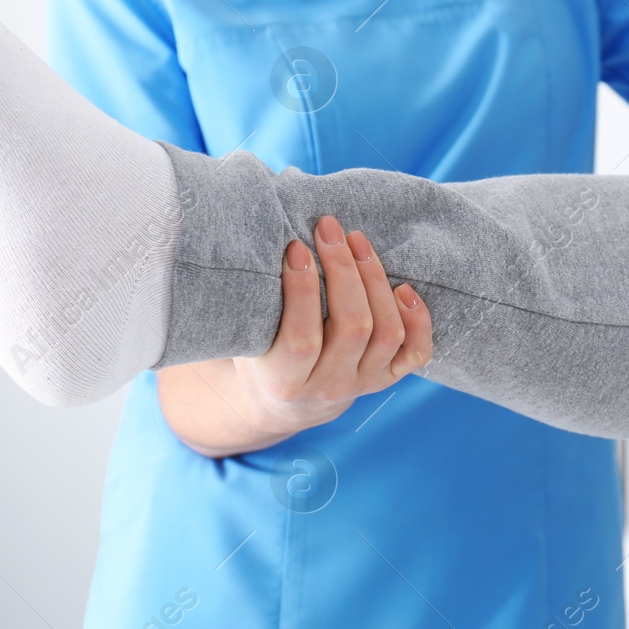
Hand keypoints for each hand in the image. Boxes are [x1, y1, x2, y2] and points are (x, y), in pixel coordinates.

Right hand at [156, 216, 431, 455]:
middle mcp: (326, 388)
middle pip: (352, 328)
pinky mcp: (384, 379)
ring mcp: (361, 385)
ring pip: (387, 333)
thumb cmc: (250, 351)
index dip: (304, 289)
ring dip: (377, 280)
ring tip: (357, 240)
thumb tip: (211, 225)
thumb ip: (232, 296)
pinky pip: (416, 354)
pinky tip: (404, 288)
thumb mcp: (233, 334)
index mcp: (281, 381)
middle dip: (344, 270)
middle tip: (329, 227)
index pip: (300, 337)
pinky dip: (418, 321)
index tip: (296, 245)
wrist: (277, 404)